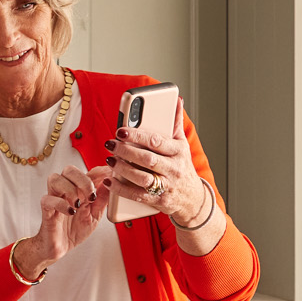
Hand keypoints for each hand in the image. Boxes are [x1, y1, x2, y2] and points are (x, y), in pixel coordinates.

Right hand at [19, 165, 110, 276]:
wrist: (60, 246)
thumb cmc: (76, 229)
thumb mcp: (95, 215)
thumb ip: (103, 199)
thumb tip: (111, 182)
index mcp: (79, 190)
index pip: (88, 172)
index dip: (100, 172)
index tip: (110, 176)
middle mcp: (66, 191)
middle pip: (69, 170)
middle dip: (83, 179)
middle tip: (91, 195)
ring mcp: (55, 198)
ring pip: (55, 179)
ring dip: (69, 189)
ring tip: (78, 204)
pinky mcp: (46, 210)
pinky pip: (48, 199)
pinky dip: (60, 204)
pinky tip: (70, 212)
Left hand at [110, 124, 222, 247]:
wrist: (192, 199)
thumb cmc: (182, 167)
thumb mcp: (182, 145)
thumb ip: (175, 123)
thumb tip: (177, 100)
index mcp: (178, 152)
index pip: (156, 141)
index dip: (137, 136)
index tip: (121, 130)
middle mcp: (174, 169)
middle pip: (147, 159)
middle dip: (126, 151)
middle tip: (110, 144)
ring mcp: (166, 186)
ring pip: (142, 178)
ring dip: (122, 169)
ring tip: (109, 160)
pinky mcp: (158, 200)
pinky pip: (137, 195)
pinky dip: (121, 189)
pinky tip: (109, 181)